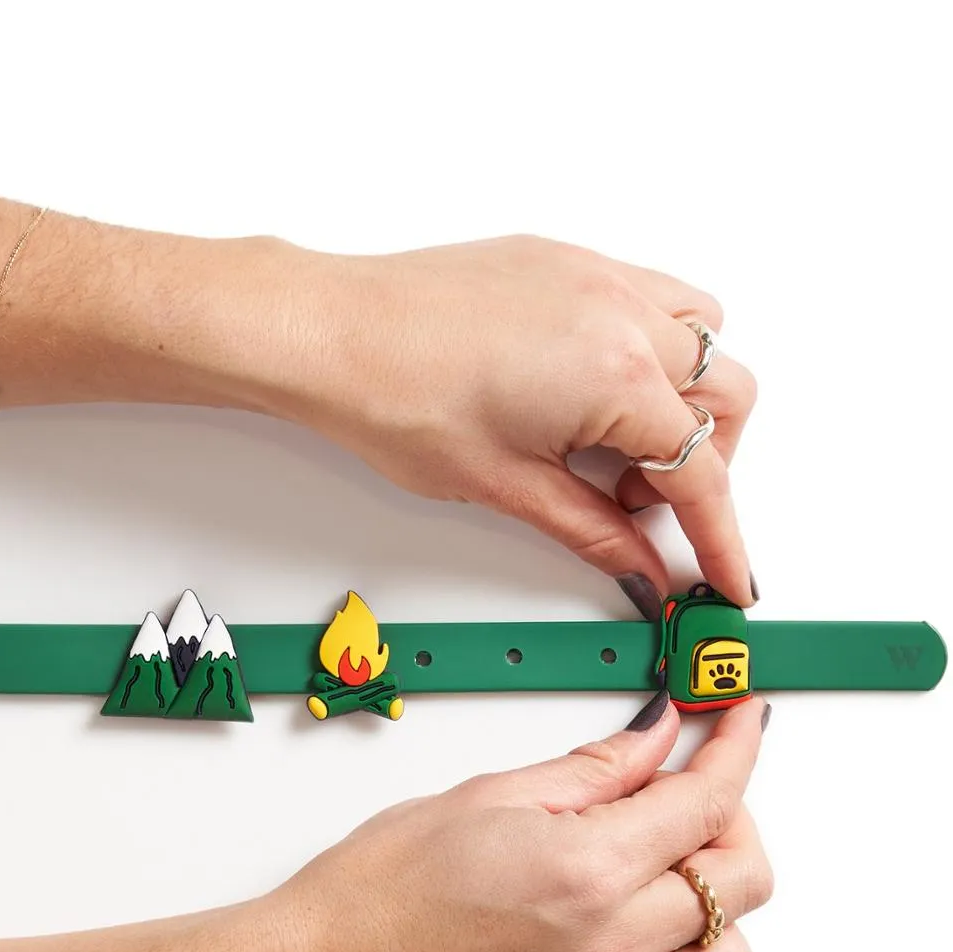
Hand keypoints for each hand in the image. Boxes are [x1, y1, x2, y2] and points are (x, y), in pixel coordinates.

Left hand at [267, 235, 757, 609]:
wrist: (333, 333)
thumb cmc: (397, 399)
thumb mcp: (506, 487)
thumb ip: (591, 529)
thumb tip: (641, 565)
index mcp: (618, 377)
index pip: (703, 471)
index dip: (721, 537)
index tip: (731, 579)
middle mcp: (626, 313)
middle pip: (727, 398)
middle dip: (704, 463)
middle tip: (633, 504)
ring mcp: (600, 275)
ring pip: (704, 335)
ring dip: (686, 398)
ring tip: (610, 444)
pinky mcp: (567, 259)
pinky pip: (651, 298)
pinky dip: (649, 350)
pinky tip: (586, 391)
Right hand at [268, 696, 770, 951]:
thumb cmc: (379, 886)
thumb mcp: (485, 795)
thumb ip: (591, 769)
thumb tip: (657, 737)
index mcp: (588, 866)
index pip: (708, 802)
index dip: (737, 749)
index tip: (741, 723)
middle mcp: (611, 940)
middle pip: (744, 880)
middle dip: (732, 821)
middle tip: (685, 793)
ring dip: (717, 905)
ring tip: (662, 874)